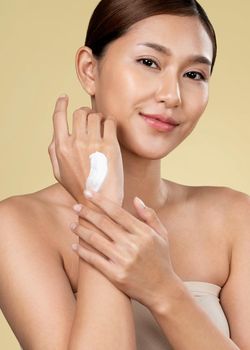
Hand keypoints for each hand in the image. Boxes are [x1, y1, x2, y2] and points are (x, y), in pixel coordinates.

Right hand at [48, 95, 123, 203]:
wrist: (99, 202)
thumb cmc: (79, 187)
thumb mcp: (58, 172)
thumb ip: (54, 152)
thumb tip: (56, 135)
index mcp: (61, 147)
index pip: (58, 117)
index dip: (61, 103)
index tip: (64, 97)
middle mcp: (76, 142)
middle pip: (79, 112)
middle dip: (84, 112)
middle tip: (89, 117)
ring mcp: (93, 143)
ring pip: (95, 115)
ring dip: (98, 117)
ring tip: (101, 125)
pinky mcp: (110, 146)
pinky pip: (110, 122)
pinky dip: (110, 122)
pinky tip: (110, 128)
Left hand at [70, 190, 179, 310]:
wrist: (163, 290)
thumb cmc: (161, 259)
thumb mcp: (162, 234)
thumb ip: (150, 215)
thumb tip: (135, 199)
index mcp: (143, 232)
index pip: (116, 211)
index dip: (100, 200)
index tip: (88, 193)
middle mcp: (132, 244)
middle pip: (103, 223)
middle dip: (86, 213)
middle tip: (75, 207)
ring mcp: (123, 260)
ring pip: (95, 240)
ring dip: (81, 230)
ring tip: (72, 224)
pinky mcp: (115, 275)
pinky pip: (94, 260)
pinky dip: (82, 251)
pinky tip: (74, 245)